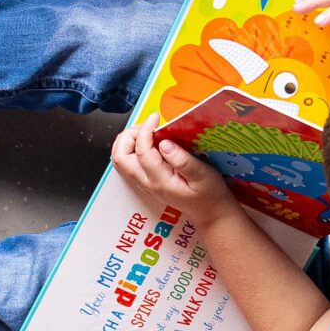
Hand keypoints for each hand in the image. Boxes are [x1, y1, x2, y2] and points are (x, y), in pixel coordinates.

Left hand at [110, 124, 231, 220]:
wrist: (209, 212)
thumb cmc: (209, 194)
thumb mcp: (203, 175)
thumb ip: (183, 160)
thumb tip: (164, 143)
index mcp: (160, 181)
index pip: (142, 152)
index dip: (145, 130)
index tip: (156, 118)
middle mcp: (147, 182)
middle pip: (120, 157)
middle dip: (129, 136)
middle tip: (148, 126)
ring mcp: (144, 183)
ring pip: (120, 160)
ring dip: (128, 141)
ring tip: (147, 131)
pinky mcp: (146, 180)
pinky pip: (128, 163)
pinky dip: (132, 147)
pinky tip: (148, 141)